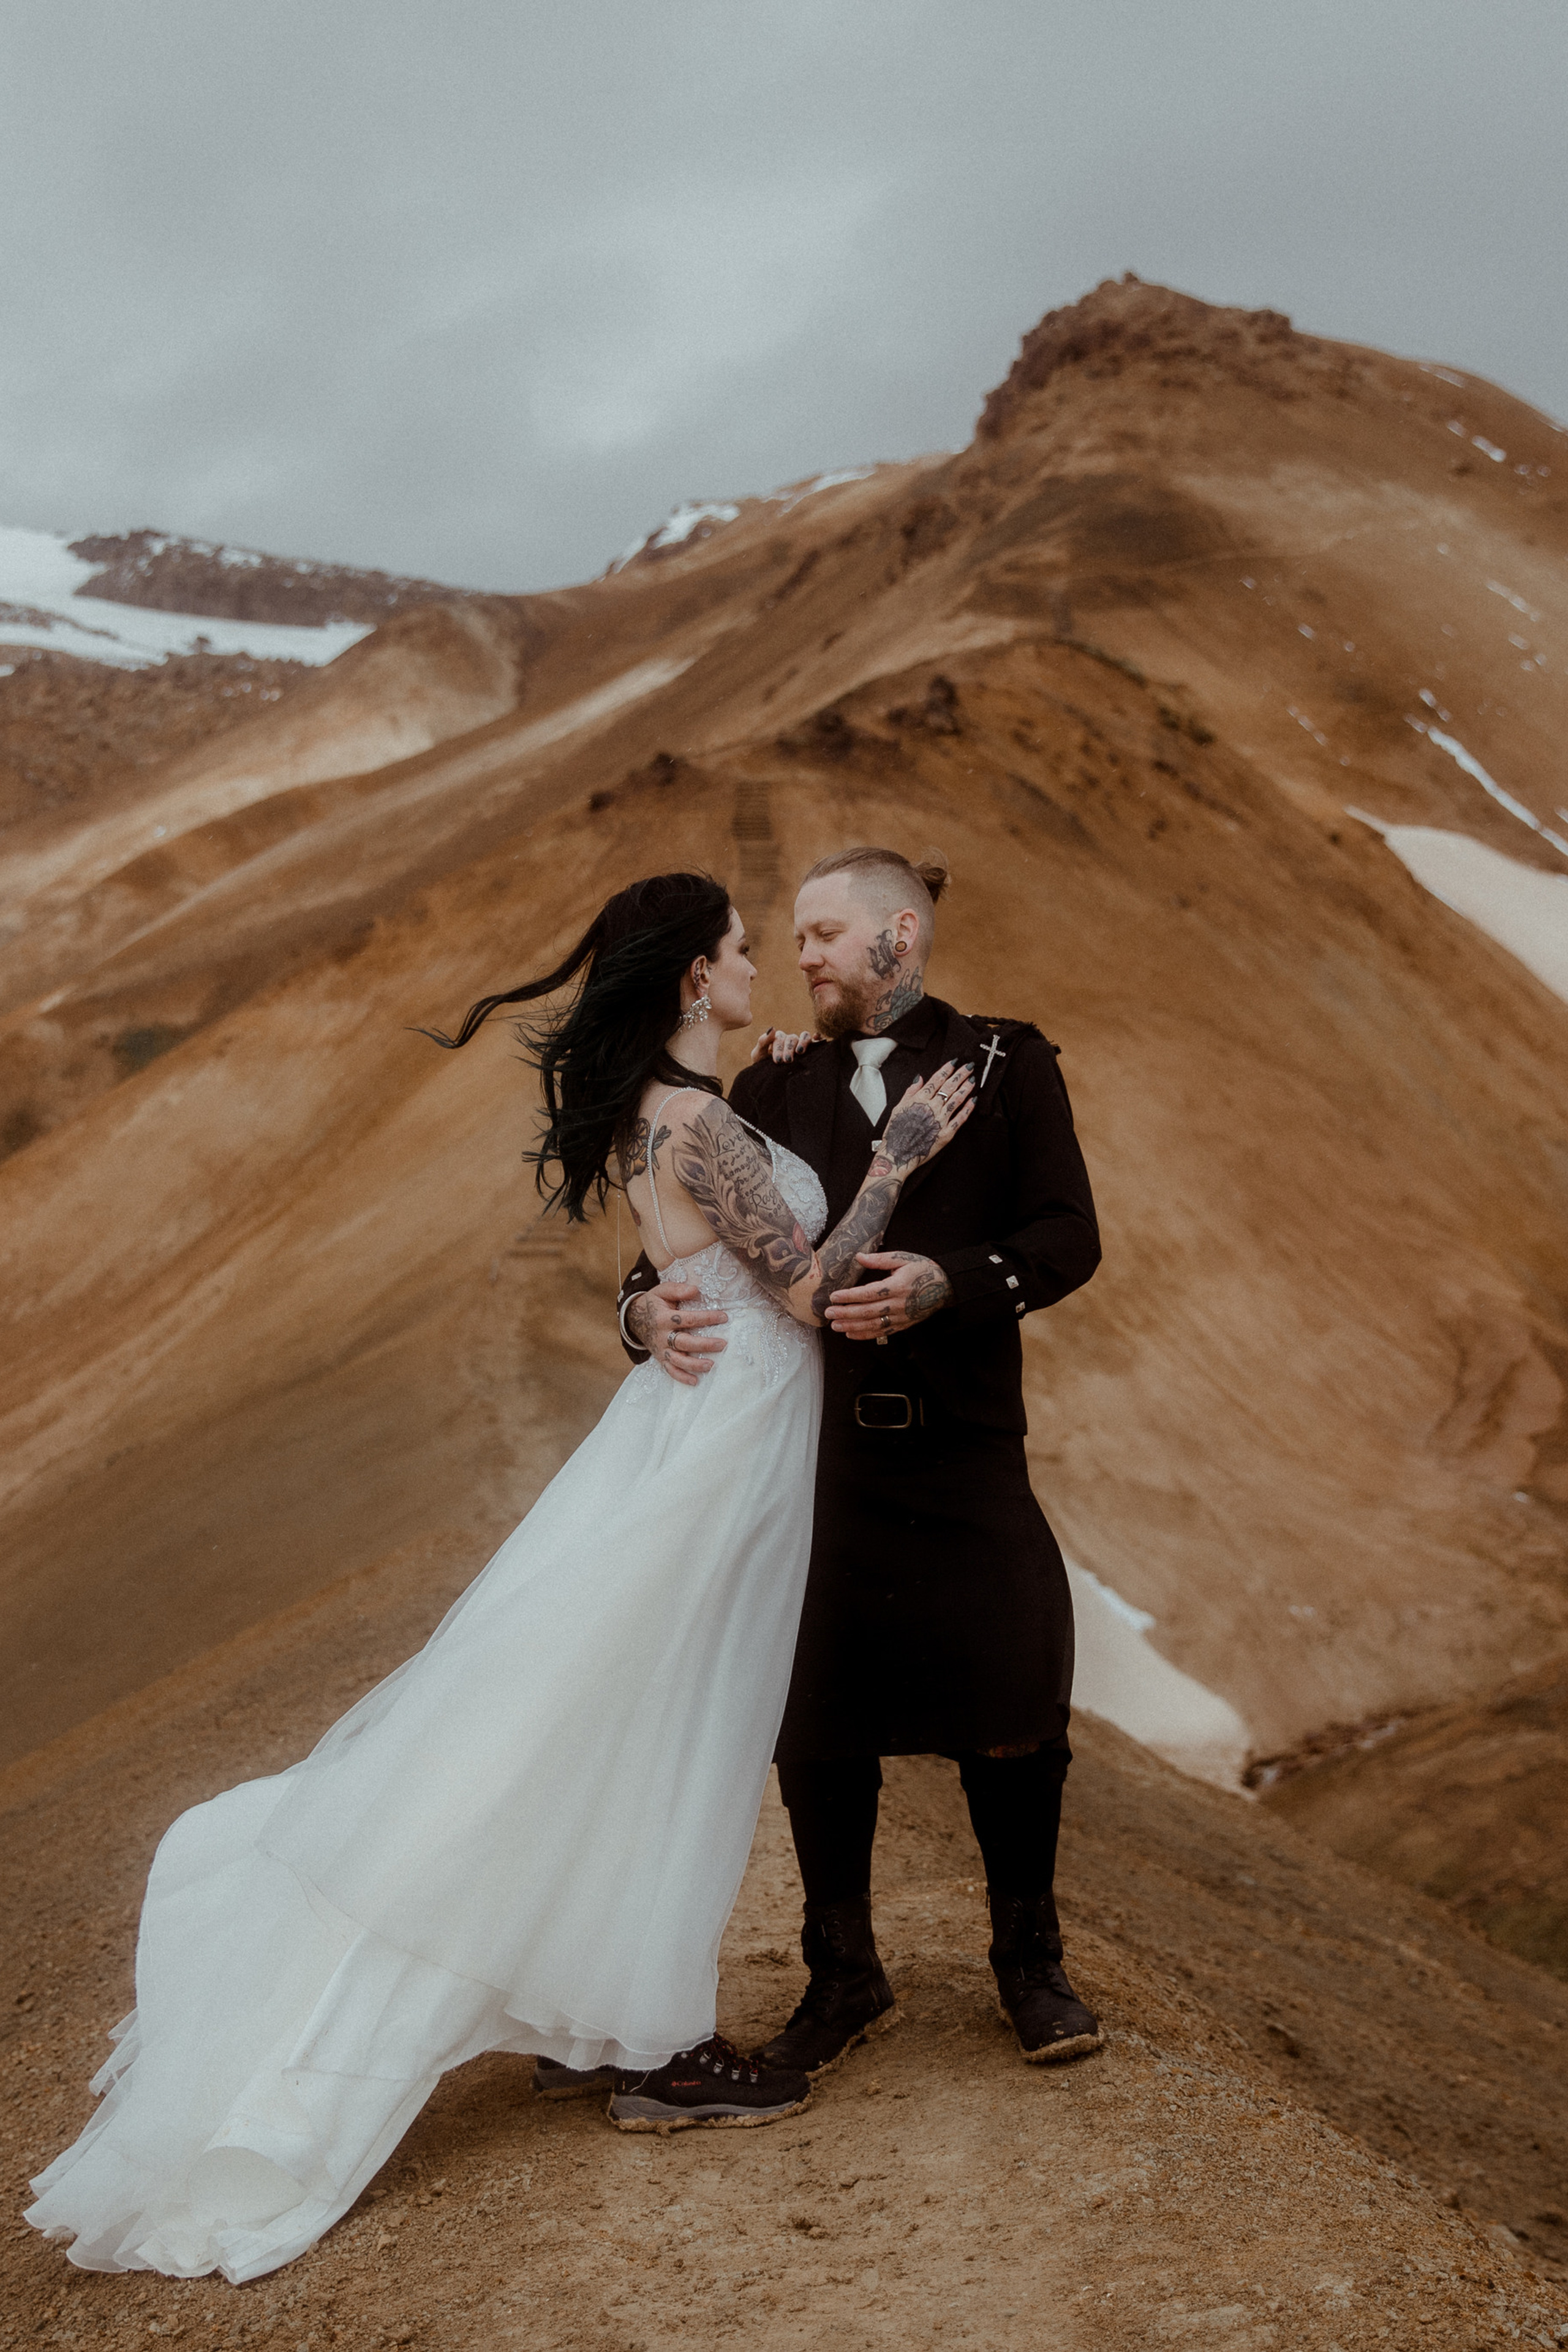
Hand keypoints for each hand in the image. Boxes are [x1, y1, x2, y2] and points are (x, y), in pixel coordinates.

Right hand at [626, 1281, 728, 1384]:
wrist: (634, 1319)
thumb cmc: (653, 1303)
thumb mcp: (662, 1291)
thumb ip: (678, 1290)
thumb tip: (696, 1290)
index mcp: (663, 1318)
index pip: (687, 1319)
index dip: (706, 1318)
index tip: (723, 1317)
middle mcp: (662, 1336)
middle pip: (684, 1342)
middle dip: (704, 1344)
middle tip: (722, 1344)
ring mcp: (661, 1349)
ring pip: (678, 1360)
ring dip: (694, 1365)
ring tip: (711, 1365)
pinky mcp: (660, 1358)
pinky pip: (670, 1370)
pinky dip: (681, 1377)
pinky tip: (695, 1381)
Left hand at [749, 1026, 817, 1065]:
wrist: (769, 1076)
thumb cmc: (762, 1064)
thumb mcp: (758, 1054)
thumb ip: (763, 1042)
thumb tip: (772, 1028)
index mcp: (777, 1038)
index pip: (779, 1038)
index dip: (779, 1048)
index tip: (778, 1061)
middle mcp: (789, 1039)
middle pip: (791, 1038)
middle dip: (789, 1049)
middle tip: (786, 1061)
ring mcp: (799, 1043)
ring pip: (804, 1036)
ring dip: (803, 1043)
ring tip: (800, 1052)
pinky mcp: (809, 1049)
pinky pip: (815, 1040)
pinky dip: (817, 1038)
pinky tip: (818, 1039)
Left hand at [826, 1251, 953, 1339]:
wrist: (944, 1286)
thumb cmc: (922, 1269)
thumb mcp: (903, 1258)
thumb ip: (880, 1259)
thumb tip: (859, 1256)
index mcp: (897, 1286)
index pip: (869, 1293)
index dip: (850, 1296)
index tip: (834, 1296)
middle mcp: (898, 1304)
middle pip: (868, 1312)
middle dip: (846, 1313)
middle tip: (828, 1313)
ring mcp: (901, 1317)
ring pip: (873, 1325)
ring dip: (852, 1326)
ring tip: (835, 1325)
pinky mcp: (902, 1325)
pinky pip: (881, 1333)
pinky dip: (865, 1335)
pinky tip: (850, 1333)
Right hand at [878, 1060, 974, 1174]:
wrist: (897, 1155)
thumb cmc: (895, 1132)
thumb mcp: (898, 1108)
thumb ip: (910, 1092)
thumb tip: (919, 1077)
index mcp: (919, 1100)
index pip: (936, 1080)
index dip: (947, 1069)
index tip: (955, 1062)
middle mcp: (931, 1108)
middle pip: (949, 1087)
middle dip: (960, 1075)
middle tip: (969, 1066)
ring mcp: (940, 1120)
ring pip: (956, 1100)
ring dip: (966, 1088)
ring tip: (973, 1080)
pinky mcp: (946, 1134)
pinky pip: (960, 1119)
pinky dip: (967, 1109)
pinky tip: (973, 1100)